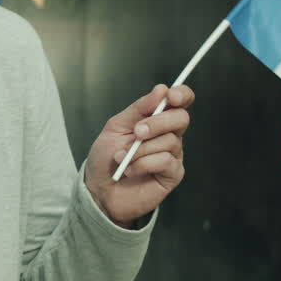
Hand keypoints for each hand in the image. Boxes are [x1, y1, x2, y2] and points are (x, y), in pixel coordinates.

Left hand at [84, 84, 193, 226]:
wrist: (99, 190)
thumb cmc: (106, 158)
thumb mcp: (116, 127)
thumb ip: (139, 108)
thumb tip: (161, 90)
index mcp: (157, 119)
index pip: (180, 101)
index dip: (182, 94)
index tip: (171, 96)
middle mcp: (169, 135)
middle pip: (180, 118)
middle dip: (157, 123)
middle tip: (137, 132)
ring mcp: (173, 155)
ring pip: (169, 141)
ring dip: (140, 150)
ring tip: (122, 158)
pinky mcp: (172, 174)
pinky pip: (165, 160)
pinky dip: (143, 164)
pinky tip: (130, 170)